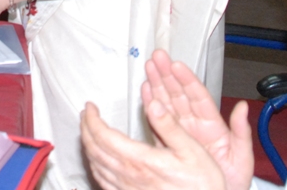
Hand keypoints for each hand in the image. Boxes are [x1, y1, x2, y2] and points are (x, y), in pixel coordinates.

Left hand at [81, 101, 226, 189]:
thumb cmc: (200, 185)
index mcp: (141, 160)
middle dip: (85, 128)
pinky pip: (102, 181)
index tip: (90, 107)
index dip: (92, 119)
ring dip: (87, 145)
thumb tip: (154, 104)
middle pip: (94, 149)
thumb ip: (169, 126)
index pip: (103, 136)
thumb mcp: (191, 150)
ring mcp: (126, 189)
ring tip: (88, 131)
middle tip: (86, 114)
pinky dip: (94, 165)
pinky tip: (97, 160)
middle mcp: (129, 175)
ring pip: (95, 165)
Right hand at [139, 51, 252, 189]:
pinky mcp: (168, 144)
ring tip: (148, 68)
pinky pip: (157, 121)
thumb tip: (244, 108)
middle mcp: (195, 126)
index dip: (187, 81)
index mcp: (213, 127)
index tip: (177, 66)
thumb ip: (241, 133)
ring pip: (166, 104)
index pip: (198, 98)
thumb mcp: (242, 159)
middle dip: (167, 75)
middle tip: (158, 57)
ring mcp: (181, 133)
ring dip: (157, 84)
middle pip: (179, 95)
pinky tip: (145, 91)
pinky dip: (150, 105)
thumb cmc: (231, 184)